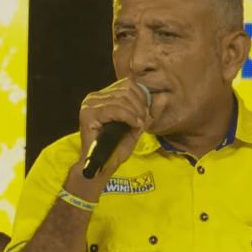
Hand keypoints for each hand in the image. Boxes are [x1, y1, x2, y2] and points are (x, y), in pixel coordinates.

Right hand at [72, 78, 153, 192]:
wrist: (102, 167)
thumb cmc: (117, 148)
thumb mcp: (136, 127)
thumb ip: (148, 112)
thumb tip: (163, 97)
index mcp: (103, 96)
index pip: (128, 84)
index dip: (141, 98)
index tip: (143, 116)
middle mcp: (94, 97)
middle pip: (126, 90)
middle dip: (139, 107)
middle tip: (140, 123)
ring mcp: (89, 104)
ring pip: (122, 99)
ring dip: (135, 113)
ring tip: (136, 126)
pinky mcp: (88, 114)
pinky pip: (115, 109)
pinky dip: (128, 117)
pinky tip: (133, 126)